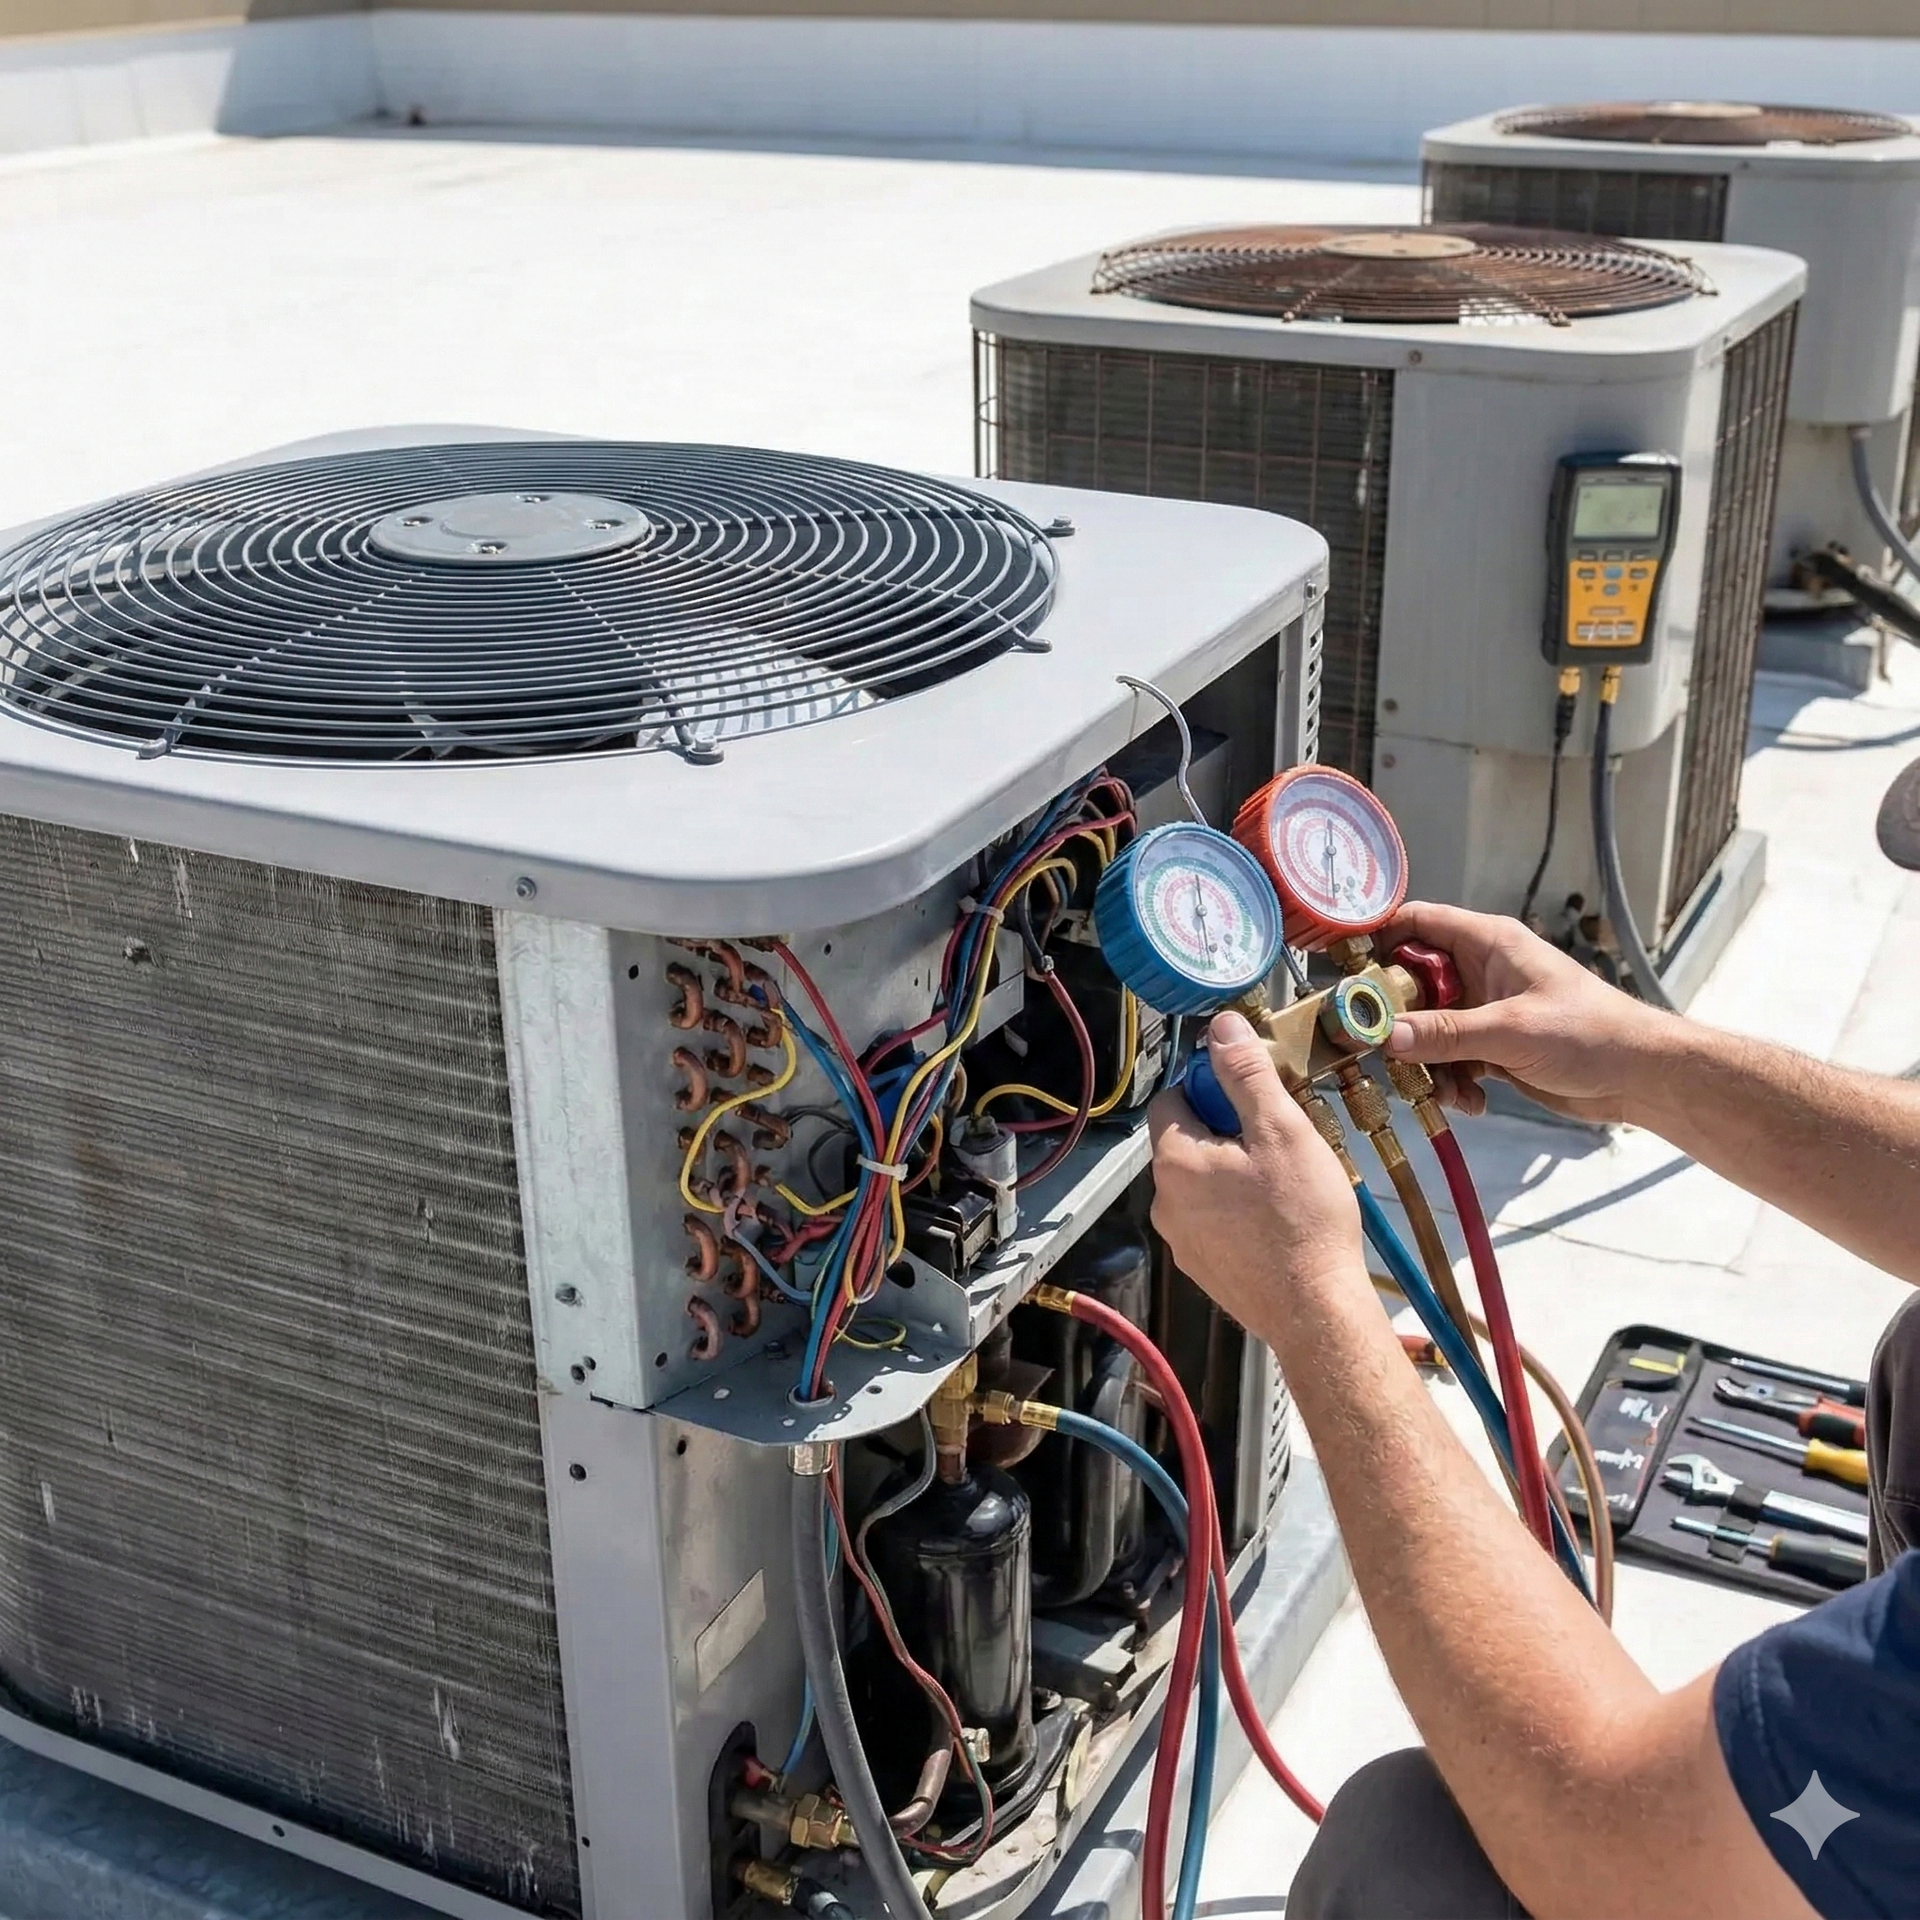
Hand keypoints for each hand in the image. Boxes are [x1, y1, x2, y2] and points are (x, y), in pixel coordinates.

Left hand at [1147, 1011, 1366, 1342]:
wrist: (1317, 1312)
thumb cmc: (1303, 1221)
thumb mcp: (1282, 1131)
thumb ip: (1246, 1075)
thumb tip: (1221, 1027)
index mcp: (1175, 1160)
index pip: (1173, 1096)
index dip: (1213, 1085)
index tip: (1254, 1094)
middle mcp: (1163, 1201)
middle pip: (1186, 1140)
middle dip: (1227, 1129)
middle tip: (1279, 1138)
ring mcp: (1180, 1240)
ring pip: (1201, 1182)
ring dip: (1234, 1171)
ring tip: (1285, 1182)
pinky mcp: (1202, 1269)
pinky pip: (1213, 1221)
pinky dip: (1237, 1211)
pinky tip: (1278, 1219)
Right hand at [1380, 901, 1671, 1123]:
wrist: (1642, 1077)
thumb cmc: (1589, 1033)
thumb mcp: (1510, 1031)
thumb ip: (1445, 1034)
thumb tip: (1384, 1037)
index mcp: (1488, 944)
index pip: (1418, 922)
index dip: (1377, 937)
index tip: (1343, 969)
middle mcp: (1481, 972)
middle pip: (1412, 984)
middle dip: (1395, 1019)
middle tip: (1379, 1048)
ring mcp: (1485, 1011)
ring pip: (1427, 1028)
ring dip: (1426, 1062)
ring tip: (1443, 1090)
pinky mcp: (1493, 1047)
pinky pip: (1450, 1059)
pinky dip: (1452, 1082)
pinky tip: (1471, 1102)